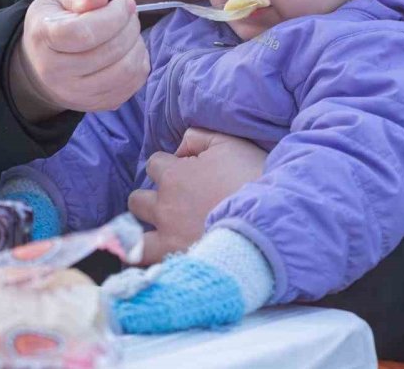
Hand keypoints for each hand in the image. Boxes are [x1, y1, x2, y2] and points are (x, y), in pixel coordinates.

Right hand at [11, 0, 148, 115]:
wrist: (40, 68)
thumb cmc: (53, 25)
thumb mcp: (56, 0)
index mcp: (44, 39)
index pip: (84, 33)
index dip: (113, 16)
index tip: (125, 3)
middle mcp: (57, 72)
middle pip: (109, 51)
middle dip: (130, 27)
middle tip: (130, 15)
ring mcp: (77, 94)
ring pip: (124, 71)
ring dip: (137, 45)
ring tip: (131, 32)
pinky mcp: (97, 105)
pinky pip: (132, 85)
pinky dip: (139, 63)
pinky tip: (130, 50)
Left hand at [128, 128, 266, 263]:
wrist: (269, 222)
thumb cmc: (251, 179)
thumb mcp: (228, 145)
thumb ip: (198, 139)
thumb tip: (180, 148)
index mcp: (174, 175)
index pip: (154, 164)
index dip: (168, 168)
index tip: (186, 176)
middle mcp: (164, 206)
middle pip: (137, 200)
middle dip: (150, 201)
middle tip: (173, 208)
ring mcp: (166, 237)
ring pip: (134, 235)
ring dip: (144, 232)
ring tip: (162, 237)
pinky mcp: (174, 262)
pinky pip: (145, 263)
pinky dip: (147, 261)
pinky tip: (158, 263)